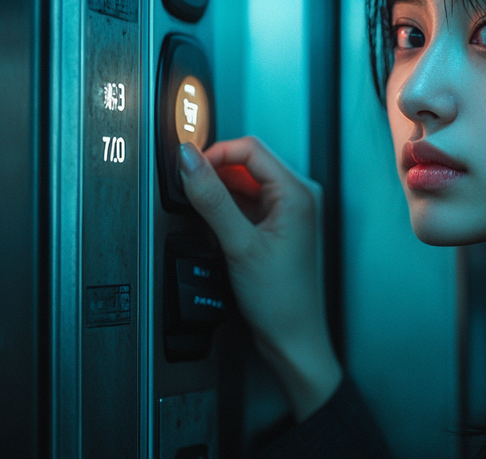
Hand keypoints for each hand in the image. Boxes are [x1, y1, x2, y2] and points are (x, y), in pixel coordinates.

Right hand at [178, 137, 341, 420]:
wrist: (292, 338)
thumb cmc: (280, 300)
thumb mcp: (239, 244)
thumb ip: (211, 199)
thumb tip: (188, 161)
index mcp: (298, 192)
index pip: (250, 148)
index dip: (215, 154)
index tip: (187, 167)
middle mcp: (297, 197)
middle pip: (246, 164)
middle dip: (214, 173)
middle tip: (188, 191)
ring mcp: (286, 213)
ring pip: (243, 185)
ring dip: (218, 192)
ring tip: (201, 215)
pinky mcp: (275, 228)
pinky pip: (245, 205)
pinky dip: (226, 209)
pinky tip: (214, 228)